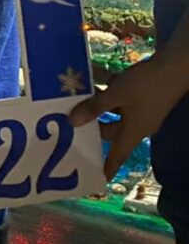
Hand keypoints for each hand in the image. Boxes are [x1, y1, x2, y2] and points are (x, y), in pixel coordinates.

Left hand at [69, 51, 188, 179]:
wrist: (177, 65)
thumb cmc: (147, 85)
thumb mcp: (116, 96)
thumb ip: (94, 108)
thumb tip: (72, 123)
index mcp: (134, 132)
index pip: (118, 156)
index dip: (107, 167)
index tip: (96, 178)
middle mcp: (137, 123)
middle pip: (109, 129)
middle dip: (90, 124)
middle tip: (67, 120)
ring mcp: (140, 107)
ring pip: (112, 108)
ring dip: (95, 101)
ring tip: (72, 95)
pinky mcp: (141, 93)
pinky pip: (118, 92)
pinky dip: (105, 84)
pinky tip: (88, 71)